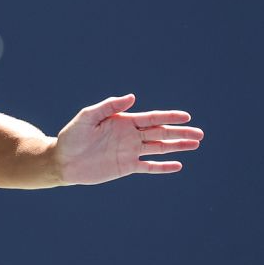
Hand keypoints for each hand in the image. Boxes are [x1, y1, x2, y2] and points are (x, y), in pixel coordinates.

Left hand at [55, 94, 203, 185]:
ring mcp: (130, 152)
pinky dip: (162, 167)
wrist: (63, 160)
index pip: (152, 118)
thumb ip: (109, 106)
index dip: (169, 117)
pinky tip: (178, 165)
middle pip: (161, 133)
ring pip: (159, 148)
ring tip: (195, 145)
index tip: (187, 116)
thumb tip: (132, 97)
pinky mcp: (126, 167)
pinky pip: (148, 167)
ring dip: (177, 147)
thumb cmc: (72, 136)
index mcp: (124, 121)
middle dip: (180, 133)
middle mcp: (130, 136)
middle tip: (200, 134)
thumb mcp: (87, 117)